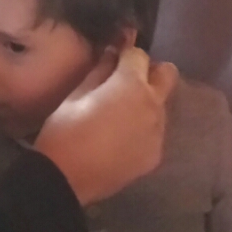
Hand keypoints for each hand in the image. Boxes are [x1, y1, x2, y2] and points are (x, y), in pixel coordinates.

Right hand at [33, 46, 178, 205]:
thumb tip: (112, 51)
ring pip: (162, 105)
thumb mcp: (76, 94)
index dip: (125, 54)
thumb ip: (100, 70)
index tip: (114, 58)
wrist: (65, 180)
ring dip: (147, 102)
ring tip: (121, 115)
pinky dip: (144, 129)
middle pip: (167, 74)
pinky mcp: (156, 155)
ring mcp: (158, 132)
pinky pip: (156, 132)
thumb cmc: (64, 131)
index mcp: (131, 85)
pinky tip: (122, 139)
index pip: (140, 55)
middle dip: (150, 72)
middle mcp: (153, 104)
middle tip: (127, 82)